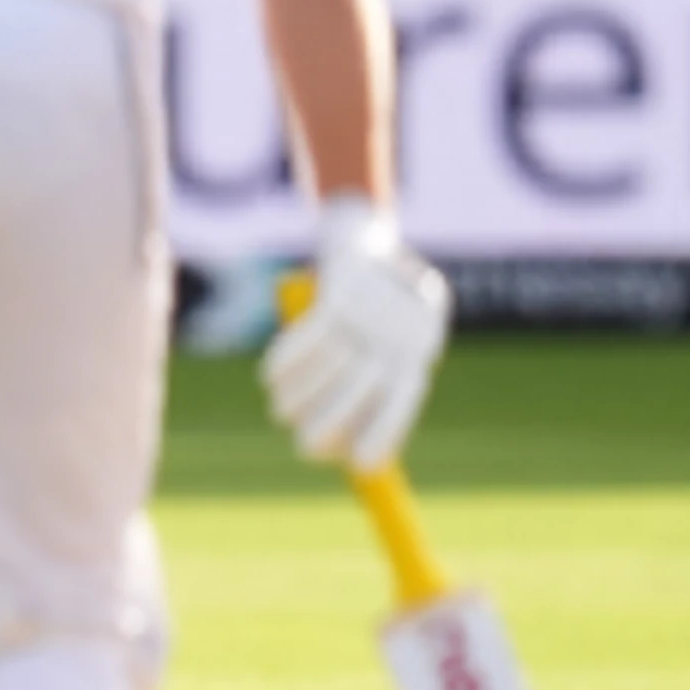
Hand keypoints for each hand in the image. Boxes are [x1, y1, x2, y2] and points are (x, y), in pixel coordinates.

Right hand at [264, 200, 449, 470]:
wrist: (359, 224)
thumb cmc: (377, 291)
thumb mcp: (392, 331)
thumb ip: (376, 378)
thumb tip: (357, 446)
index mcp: (418, 345)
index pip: (403, 400)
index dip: (383, 434)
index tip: (359, 465)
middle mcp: (398, 328)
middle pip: (363, 389)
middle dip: (330, 425)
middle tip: (304, 447)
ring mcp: (369, 309)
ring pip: (328, 368)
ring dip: (297, 395)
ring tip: (280, 409)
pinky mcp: (338, 291)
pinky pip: (304, 341)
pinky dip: (285, 362)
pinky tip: (271, 377)